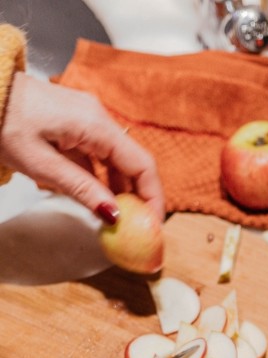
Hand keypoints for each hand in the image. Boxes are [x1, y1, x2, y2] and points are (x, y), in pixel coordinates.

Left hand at [0, 72, 164, 220]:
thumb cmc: (4, 121)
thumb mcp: (43, 165)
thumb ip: (82, 189)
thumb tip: (114, 215)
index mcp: (97, 126)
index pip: (143, 165)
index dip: (154, 198)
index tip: (153, 225)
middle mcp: (99, 119)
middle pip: (134, 164)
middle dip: (139, 197)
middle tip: (136, 228)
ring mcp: (89, 120)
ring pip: (118, 161)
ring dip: (120, 190)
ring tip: (115, 219)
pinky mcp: (77, 125)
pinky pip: (101, 156)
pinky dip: (103, 179)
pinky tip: (95, 198)